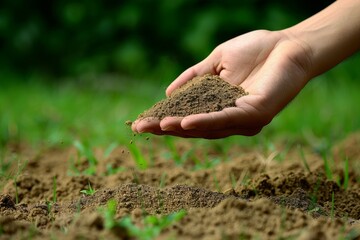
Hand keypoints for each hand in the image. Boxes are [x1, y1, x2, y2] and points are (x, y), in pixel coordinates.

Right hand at [132, 30, 311, 137]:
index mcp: (219, 107)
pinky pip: (227, 119)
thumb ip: (193, 78)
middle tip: (142, 128)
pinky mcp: (256, 114)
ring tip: (160, 126)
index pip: (188, 116)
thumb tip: (167, 93)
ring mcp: (244, 119)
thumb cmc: (255, 51)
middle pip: (194, 128)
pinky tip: (186, 123)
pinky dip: (206, 122)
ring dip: (182, 127)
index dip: (165, 119)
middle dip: (167, 128)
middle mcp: (230, 118)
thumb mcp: (215, 63)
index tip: (141, 122)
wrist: (288, 43)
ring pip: (208, 127)